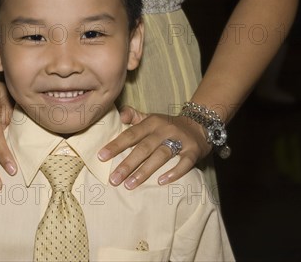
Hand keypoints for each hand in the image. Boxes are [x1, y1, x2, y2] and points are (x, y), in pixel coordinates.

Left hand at [97, 106, 211, 189]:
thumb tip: (120, 114)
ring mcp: (180, 140)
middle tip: (113, 179)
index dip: (116, 145)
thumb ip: (134, 115)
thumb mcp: (150, 118)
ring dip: (144, 171)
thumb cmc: (167, 126)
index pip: (130, 134)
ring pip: (160, 155)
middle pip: (143, 148)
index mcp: (151, 122)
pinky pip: (184, 163)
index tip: (101, 157)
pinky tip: (161, 182)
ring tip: (129, 185)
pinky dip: (174, 172)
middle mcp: (164, 130)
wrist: (199, 125)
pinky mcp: (193, 151)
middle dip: (127, 164)